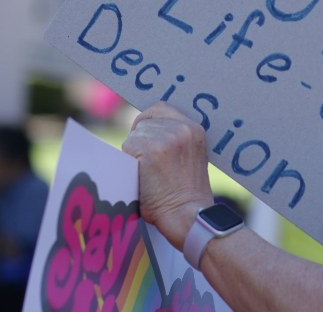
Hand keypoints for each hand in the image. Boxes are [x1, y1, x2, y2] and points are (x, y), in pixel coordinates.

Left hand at [122, 101, 213, 248]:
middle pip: (144, 121)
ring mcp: (167, 138)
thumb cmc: (186, 194)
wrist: (188, 215)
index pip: (161, 108)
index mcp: (195, 129)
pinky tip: (142, 178)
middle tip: (147, 163)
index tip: (147, 139)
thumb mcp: (190, 157)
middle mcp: (182, 129)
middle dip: (140, 139)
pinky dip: (129, 162)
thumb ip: (174, 140)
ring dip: (134, 152)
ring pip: (134, 135)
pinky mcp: (150, 150)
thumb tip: (144, 130)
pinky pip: (127, 147)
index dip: (149, 122)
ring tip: (149, 174)